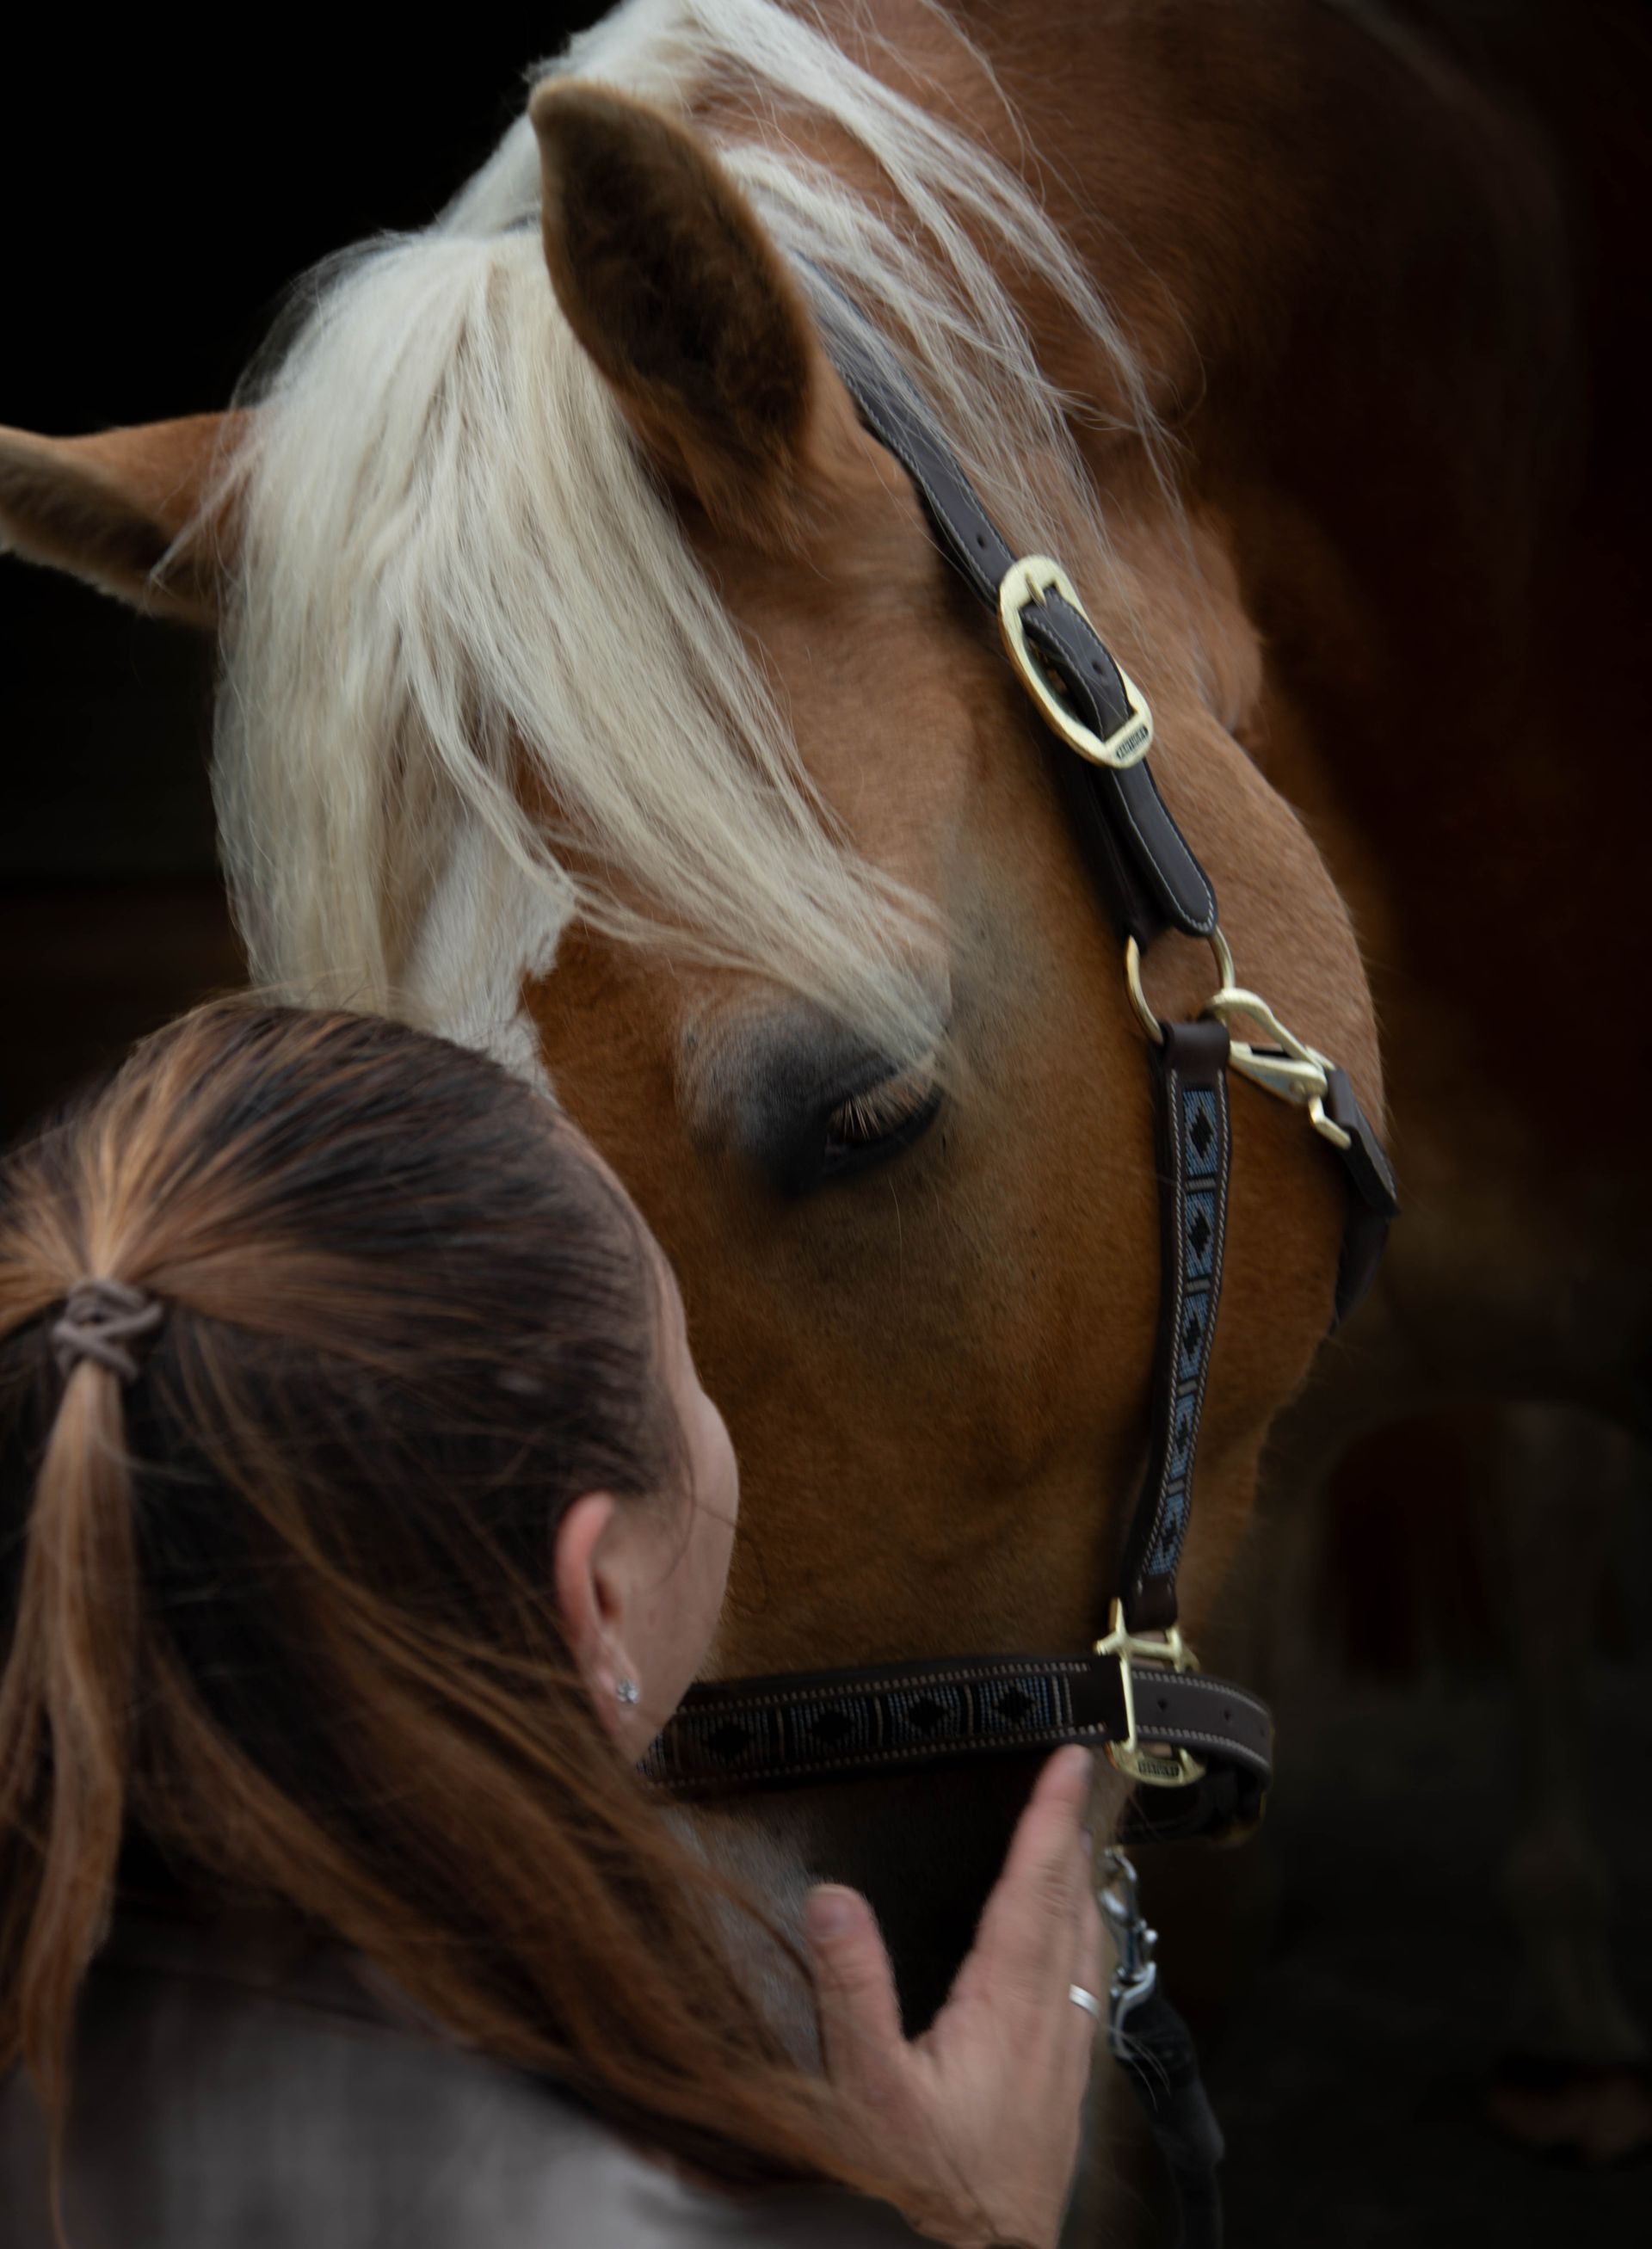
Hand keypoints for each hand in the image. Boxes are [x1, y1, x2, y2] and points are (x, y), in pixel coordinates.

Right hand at [805, 1746, 1101, 2247]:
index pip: (1033, 1887)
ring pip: (1086, 1940)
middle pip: (1070, 1901)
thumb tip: (831, 1896)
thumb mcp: (869, 2088)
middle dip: (1074, 1830)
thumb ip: (850, 1989)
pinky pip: (1086, 1978)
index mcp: (1004, 2003)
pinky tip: (1079, 1934)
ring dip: (1083, 1877)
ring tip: (1080, 1835)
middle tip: (1082, 1774)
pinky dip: (1084, 1930)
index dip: (1049, 1818)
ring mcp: (1065, 2048)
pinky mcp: (1067, 2078)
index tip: (1071, 1759)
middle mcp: (1048, 2016)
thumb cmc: (925, 2181)